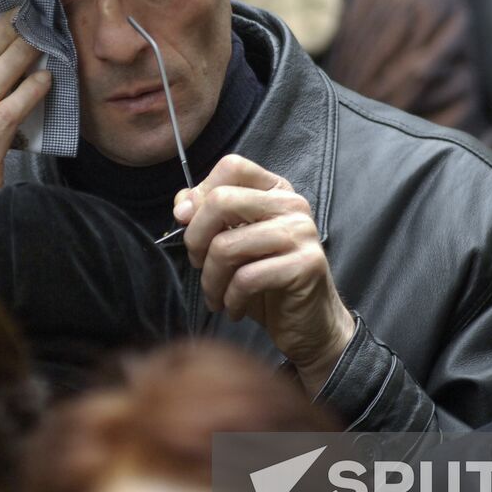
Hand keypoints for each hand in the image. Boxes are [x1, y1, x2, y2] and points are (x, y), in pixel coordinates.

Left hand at [173, 154, 355, 395]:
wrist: (309, 324)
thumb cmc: (266, 283)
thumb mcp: (232, 244)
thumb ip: (207, 216)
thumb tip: (182, 205)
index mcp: (275, 191)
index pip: (231, 167)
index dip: (200, 194)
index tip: (188, 224)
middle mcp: (292, 205)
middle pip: (222, 200)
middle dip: (196, 239)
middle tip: (199, 265)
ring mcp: (302, 233)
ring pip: (227, 245)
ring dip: (210, 279)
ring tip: (215, 296)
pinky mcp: (306, 265)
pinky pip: (246, 278)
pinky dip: (230, 299)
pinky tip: (234, 308)